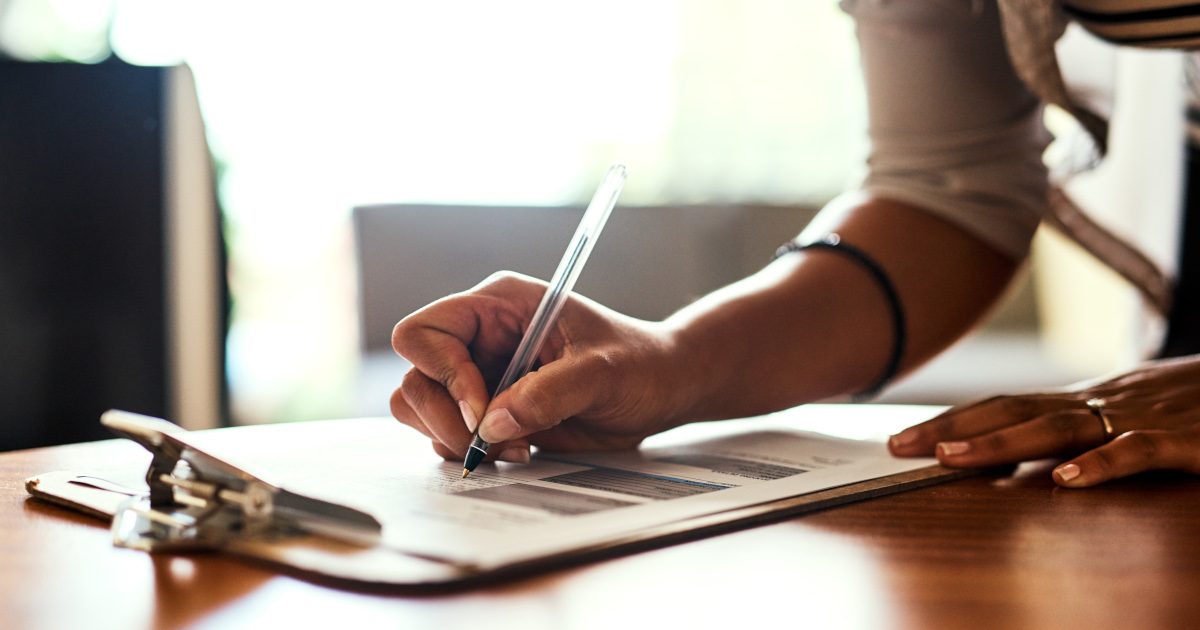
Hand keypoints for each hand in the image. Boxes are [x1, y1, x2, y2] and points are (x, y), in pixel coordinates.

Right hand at [390, 272, 681, 462]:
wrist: (661, 389)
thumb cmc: (640, 364)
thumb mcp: (603, 373)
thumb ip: (549, 393)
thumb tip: (492, 425)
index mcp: (498, 306)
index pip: (424, 332)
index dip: (443, 373)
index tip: (482, 410)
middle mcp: (479, 338)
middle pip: (416, 378)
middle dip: (444, 419)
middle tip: (490, 444)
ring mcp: (480, 376)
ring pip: (421, 410)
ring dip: (455, 440)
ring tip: (512, 448)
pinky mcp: (489, 412)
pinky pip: (447, 435)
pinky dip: (472, 453)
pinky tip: (520, 451)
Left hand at [888, 355, 1199, 486]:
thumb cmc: (1192, 401)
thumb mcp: (1126, 411)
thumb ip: (1078, 427)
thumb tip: (1029, 453)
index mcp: (1084, 399)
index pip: (1004, 405)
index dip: (952, 419)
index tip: (902, 438)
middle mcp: (1099, 402)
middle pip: (1012, 411)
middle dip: (952, 428)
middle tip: (899, 446)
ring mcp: (1137, 418)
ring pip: (1058, 428)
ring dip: (1001, 444)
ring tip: (953, 459)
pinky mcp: (1182, 441)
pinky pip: (1136, 452)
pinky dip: (1100, 465)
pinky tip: (1065, 481)